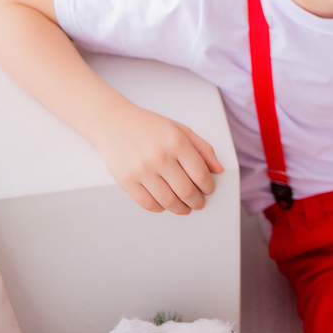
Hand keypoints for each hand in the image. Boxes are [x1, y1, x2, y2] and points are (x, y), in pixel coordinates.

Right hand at [96, 106, 223, 214]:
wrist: (114, 122)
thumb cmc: (150, 126)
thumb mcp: (181, 129)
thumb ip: (203, 148)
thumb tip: (218, 170)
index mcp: (176, 142)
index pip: (200, 174)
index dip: (208, 187)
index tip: (209, 190)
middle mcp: (159, 156)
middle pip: (186, 191)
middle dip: (197, 201)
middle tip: (199, 203)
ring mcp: (141, 170)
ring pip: (168, 201)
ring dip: (181, 209)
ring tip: (186, 208)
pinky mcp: (126, 180)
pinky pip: (148, 204)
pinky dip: (161, 209)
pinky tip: (166, 205)